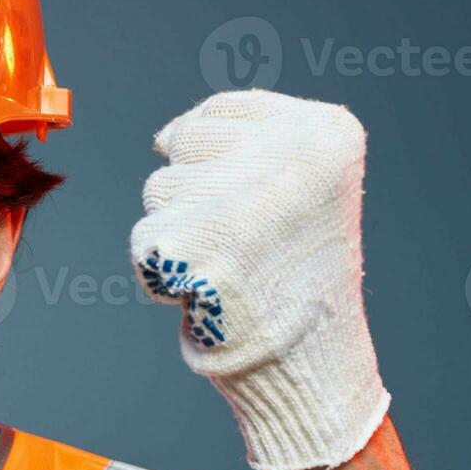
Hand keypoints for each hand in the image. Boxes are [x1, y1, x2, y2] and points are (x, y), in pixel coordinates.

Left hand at [129, 89, 389, 469]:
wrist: (309, 359)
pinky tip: (207, 290)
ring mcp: (239, 201)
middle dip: (196, 192)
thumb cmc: (293, 270)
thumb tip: (163, 136)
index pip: (221, 110)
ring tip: (229, 263)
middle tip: (244, 238)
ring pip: (158, 189)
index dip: (217, 157)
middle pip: (183, 142)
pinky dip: (161, 271)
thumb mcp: (300, 181)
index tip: (256, 201)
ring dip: (178, 231)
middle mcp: (290, 156)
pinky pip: (143, 239)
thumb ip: (240, 140)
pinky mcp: (193, 248)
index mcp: (326, 132)